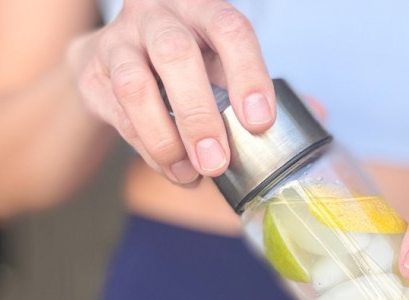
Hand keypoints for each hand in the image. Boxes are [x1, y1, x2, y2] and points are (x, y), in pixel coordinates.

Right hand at [67, 0, 273, 183]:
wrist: (114, 58)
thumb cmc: (186, 63)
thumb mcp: (224, 64)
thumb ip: (262, 87)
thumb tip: (317, 112)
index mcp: (202, 8)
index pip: (229, 29)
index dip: (248, 74)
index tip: (260, 121)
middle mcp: (158, 14)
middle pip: (176, 54)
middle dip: (199, 115)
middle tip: (218, 162)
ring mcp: (119, 39)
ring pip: (135, 84)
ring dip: (165, 137)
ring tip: (191, 173)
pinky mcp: (90, 70)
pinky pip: (117, 113)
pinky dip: (147, 148)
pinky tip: (172, 169)